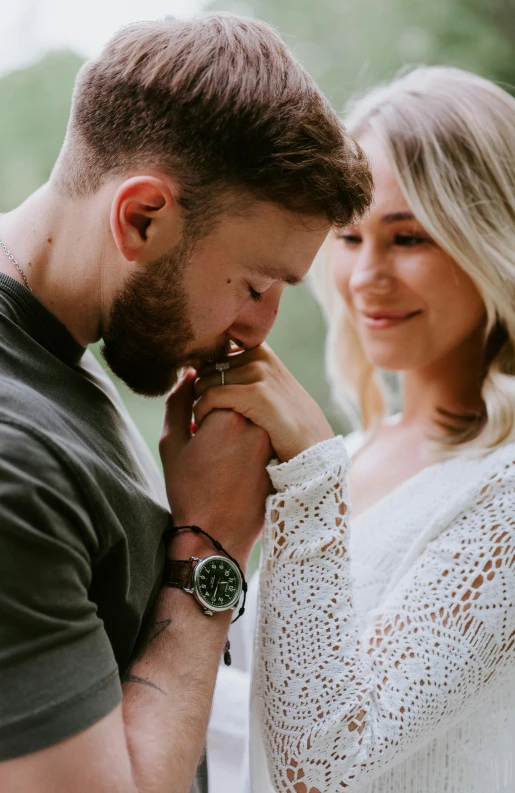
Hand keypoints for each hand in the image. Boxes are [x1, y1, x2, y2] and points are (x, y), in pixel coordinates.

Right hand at [159, 370, 272, 568]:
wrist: (216, 536)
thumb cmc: (188, 490)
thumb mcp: (173, 443)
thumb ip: (179, 401)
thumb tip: (190, 374)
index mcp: (229, 415)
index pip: (217, 383)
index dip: (202, 400)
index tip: (196, 424)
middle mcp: (257, 423)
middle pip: (238, 395)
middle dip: (223, 405)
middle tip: (209, 438)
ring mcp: (272, 441)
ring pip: (252, 414)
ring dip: (238, 420)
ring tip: (222, 451)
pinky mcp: (279, 455)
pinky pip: (263, 433)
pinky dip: (250, 439)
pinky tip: (236, 464)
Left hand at [194, 344, 333, 462]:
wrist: (313, 448)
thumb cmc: (286, 423)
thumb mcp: (268, 389)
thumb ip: (242, 374)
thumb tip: (200, 368)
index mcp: (261, 350)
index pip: (213, 355)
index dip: (202, 378)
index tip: (201, 401)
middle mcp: (260, 355)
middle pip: (206, 368)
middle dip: (199, 391)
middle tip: (201, 415)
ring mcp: (260, 372)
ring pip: (205, 381)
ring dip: (197, 403)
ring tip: (202, 423)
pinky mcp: (257, 394)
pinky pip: (211, 396)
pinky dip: (201, 411)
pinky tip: (202, 426)